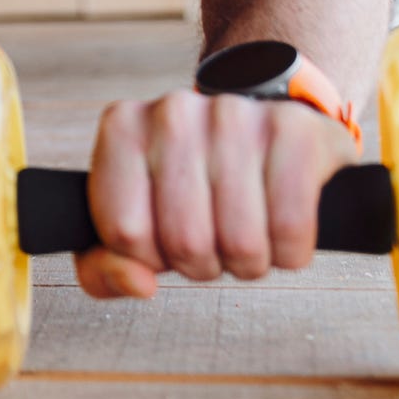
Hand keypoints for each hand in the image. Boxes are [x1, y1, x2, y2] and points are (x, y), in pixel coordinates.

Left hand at [77, 90, 358, 298]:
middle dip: (203, 265)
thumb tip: (140, 285)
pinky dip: (289, 251)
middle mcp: (173, 113)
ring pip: (241, 242)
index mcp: (122, 129)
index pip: (125, 234)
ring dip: (249, 262)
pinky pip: (291, 228)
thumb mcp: (133, 221)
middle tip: (213, 242)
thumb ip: (106, 266)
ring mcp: (233, 115)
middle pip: (186, 242)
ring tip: (246, 235)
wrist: (263, 135)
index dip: (152, 259)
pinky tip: (280, 230)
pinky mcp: (292, 128)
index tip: (165, 241)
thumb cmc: (190, 186)